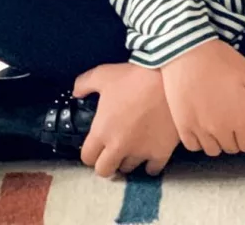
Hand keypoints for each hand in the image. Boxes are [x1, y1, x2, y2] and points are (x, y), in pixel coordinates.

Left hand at [72, 62, 180, 178]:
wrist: (168, 79)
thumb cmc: (133, 77)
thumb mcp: (103, 74)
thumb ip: (84, 83)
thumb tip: (76, 92)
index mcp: (102, 131)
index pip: (87, 157)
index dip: (90, 152)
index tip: (96, 146)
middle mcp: (119, 147)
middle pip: (105, 170)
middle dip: (106, 162)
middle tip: (112, 151)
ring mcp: (140, 152)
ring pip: (128, 169)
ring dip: (128, 160)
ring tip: (131, 148)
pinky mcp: (160, 152)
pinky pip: (152, 170)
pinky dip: (150, 164)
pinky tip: (149, 153)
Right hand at [159, 38, 244, 156]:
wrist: (187, 49)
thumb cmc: (222, 60)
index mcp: (239, 120)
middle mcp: (219, 130)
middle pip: (232, 148)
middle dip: (235, 136)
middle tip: (231, 117)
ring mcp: (199, 129)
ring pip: (213, 150)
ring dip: (217, 140)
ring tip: (216, 120)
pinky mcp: (181, 125)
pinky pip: (193, 146)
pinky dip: (199, 140)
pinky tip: (200, 124)